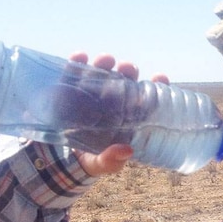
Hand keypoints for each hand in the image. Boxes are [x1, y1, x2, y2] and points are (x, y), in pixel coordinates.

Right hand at [68, 51, 169, 176]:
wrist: (61, 159)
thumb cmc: (92, 159)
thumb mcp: (101, 164)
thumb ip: (112, 161)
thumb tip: (126, 151)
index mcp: (128, 115)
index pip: (146, 97)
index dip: (157, 86)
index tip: (161, 78)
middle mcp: (112, 99)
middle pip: (125, 79)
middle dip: (128, 70)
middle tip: (127, 69)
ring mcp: (92, 92)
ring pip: (102, 72)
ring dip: (105, 63)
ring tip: (105, 60)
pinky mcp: (69, 89)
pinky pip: (73, 73)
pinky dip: (76, 62)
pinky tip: (79, 57)